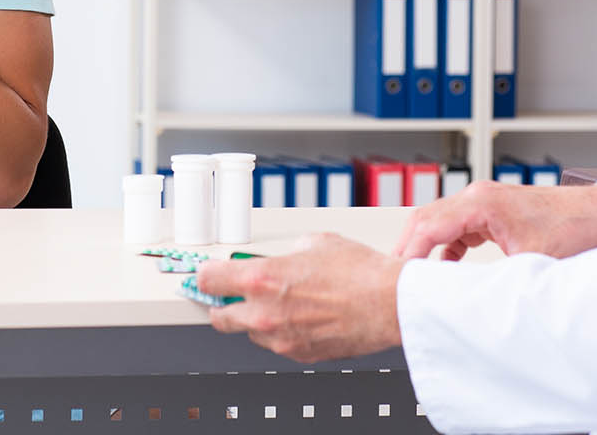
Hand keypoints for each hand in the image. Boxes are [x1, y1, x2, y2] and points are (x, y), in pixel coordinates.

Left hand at [197, 234, 402, 363]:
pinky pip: (277, 344)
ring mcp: (280, 338)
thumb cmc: (359, 272)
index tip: (209, 274)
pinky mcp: (298, 354)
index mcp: (262, 278)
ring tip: (284, 303)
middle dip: (224, 304)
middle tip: (235, 294)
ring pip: (250, 333)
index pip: (208, 280)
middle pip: (219, 317)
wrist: (390, 304)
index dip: (207, 275)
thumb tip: (284, 257)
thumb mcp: (316, 242)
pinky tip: (303, 317)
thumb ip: (288, 252)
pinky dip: (282, 332)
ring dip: (256, 319)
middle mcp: (265, 313)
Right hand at [394, 181, 596, 261]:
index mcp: (480, 203)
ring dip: (426, 247)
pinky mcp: (494, 211)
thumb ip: (492, 278)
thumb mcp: (528, 262)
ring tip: (414, 276)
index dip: (407, 253)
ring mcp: (485, 201)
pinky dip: (446, 245)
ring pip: (440, 222)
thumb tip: (467, 301)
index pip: (428, 226)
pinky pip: (458, 226)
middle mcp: (478, 197)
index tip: (395, 277)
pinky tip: (445, 267)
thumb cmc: (573, 230)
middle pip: (426, 219)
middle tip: (393, 278)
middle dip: (408, 248)